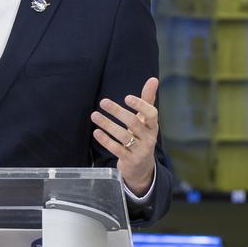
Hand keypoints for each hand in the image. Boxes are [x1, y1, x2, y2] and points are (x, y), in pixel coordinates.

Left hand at [92, 77, 159, 196]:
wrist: (142, 167)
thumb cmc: (141, 137)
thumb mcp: (146, 121)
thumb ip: (147, 100)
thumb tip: (154, 79)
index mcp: (153, 126)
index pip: (151, 114)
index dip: (140, 105)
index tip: (127, 97)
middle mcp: (149, 138)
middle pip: (133, 123)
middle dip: (117, 111)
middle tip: (103, 102)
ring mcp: (139, 150)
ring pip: (122, 136)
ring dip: (107, 124)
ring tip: (94, 115)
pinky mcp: (129, 160)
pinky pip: (116, 149)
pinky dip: (105, 140)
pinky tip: (96, 132)